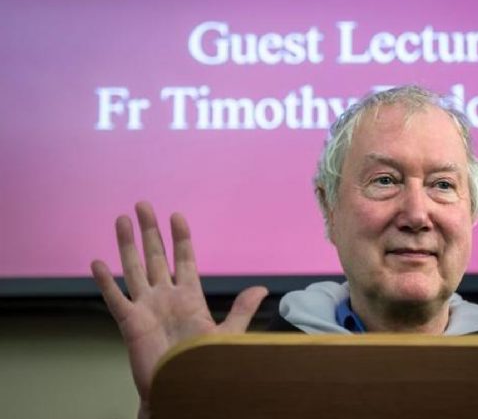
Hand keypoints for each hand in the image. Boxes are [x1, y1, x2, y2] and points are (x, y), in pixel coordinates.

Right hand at [91, 202, 267, 410]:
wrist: (182, 389)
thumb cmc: (204, 364)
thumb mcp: (227, 335)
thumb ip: (241, 310)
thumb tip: (263, 289)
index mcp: (190, 297)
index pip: (185, 259)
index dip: (180, 238)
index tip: (177, 215)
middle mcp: (166, 297)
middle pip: (155, 257)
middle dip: (150, 231)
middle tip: (143, 205)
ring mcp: (147, 308)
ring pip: (134, 269)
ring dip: (127, 245)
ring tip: (121, 220)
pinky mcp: (130, 323)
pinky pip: (115, 298)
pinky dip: (105, 282)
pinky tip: (97, 263)